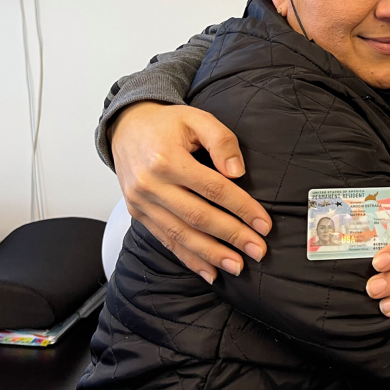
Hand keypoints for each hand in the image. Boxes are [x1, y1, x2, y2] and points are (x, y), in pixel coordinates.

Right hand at [111, 102, 271, 282]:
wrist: (126, 126)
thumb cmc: (165, 124)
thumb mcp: (197, 118)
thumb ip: (221, 140)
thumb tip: (237, 172)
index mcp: (167, 159)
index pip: (213, 188)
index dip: (241, 207)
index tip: (263, 224)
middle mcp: (151, 184)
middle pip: (198, 216)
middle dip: (231, 236)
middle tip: (258, 250)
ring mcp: (142, 202)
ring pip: (180, 234)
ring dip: (211, 254)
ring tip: (237, 266)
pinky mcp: (138, 213)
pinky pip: (165, 240)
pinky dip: (188, 258)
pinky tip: (209, 271)